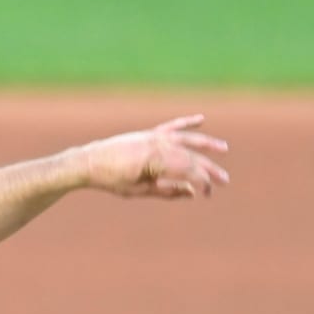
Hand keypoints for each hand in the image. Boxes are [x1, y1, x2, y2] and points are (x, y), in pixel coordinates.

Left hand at [80, 114, 229, 198]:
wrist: (89, 162)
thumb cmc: (112, 180)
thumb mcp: (139, 190)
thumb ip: (167, 191)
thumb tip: (191, 193)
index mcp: (155, 159)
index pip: (187, 169)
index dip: (201, 182)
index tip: (208, 193)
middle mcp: (157, 144)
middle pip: (190, 156)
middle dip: (208, 169)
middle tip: (224, 181)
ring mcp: (153, 136)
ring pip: (186, 139)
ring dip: (206, 143)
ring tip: (223, 149)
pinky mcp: (148, 134)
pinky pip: (171, 126)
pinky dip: (186, 123)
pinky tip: (201, 119)